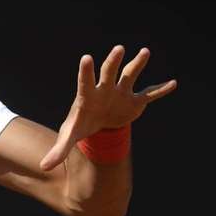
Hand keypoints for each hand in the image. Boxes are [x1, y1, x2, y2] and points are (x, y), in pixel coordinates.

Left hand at [39, 46, 176, 170]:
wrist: (97, 122)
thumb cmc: (81, 124)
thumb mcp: (70, 136)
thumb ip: (58, 150)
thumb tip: (43, 167)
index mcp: (88, 96)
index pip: (85, 82)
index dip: (86, 71)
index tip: (87, 58)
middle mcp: (104, 89)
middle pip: (109, 72)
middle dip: (113, 61)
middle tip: (119, 49)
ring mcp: (120, 92)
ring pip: (129, 75)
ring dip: (137, 64)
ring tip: (145, 52)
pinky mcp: (134, 100)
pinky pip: (149, 94)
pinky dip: (160, 90)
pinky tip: (172, 84)